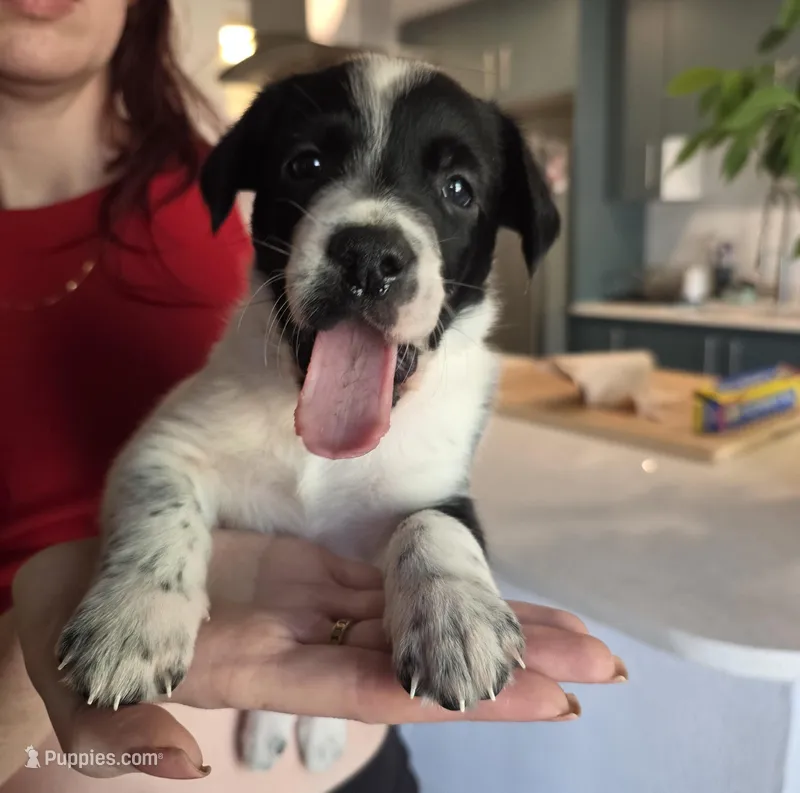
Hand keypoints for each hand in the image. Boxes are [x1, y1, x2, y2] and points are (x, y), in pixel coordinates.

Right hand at [13, 530, 625, 779]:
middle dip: (507, 664)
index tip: (544, 696)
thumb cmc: (57, 639)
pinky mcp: (303, 576)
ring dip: (489, 626)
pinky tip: (488, 598)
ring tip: (574, 636)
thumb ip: (115, 725)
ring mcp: (308, 608)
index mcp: (261, 668)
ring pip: (415, 619)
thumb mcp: (67, 676)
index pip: (374, 682)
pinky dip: (440, 589)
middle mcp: (301, 644)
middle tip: (599, 669)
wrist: (65, 603)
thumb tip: (175, 765)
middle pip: (419, 655)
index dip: (455, 689)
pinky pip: (386, 581)